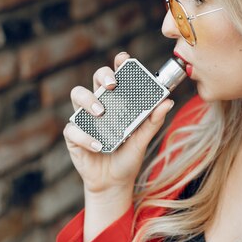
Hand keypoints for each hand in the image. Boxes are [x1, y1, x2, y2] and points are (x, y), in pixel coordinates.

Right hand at [63, 52, 174, 197]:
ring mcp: (84, 118)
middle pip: (95, 79)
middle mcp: (99, 104)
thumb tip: (168, 101)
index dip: (118, 64)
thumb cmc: (128, 156)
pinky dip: (85, 136)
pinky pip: (73, 129)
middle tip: (113, 85)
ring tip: (101, 112)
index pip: (116, 76)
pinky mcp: (73, 136)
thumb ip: (153, 121)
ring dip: (88, 100)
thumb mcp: (143, 139)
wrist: (115, 183)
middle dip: (103, 76)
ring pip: (77, 95)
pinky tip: (98, 145)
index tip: (124, 59)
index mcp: (117, 101)